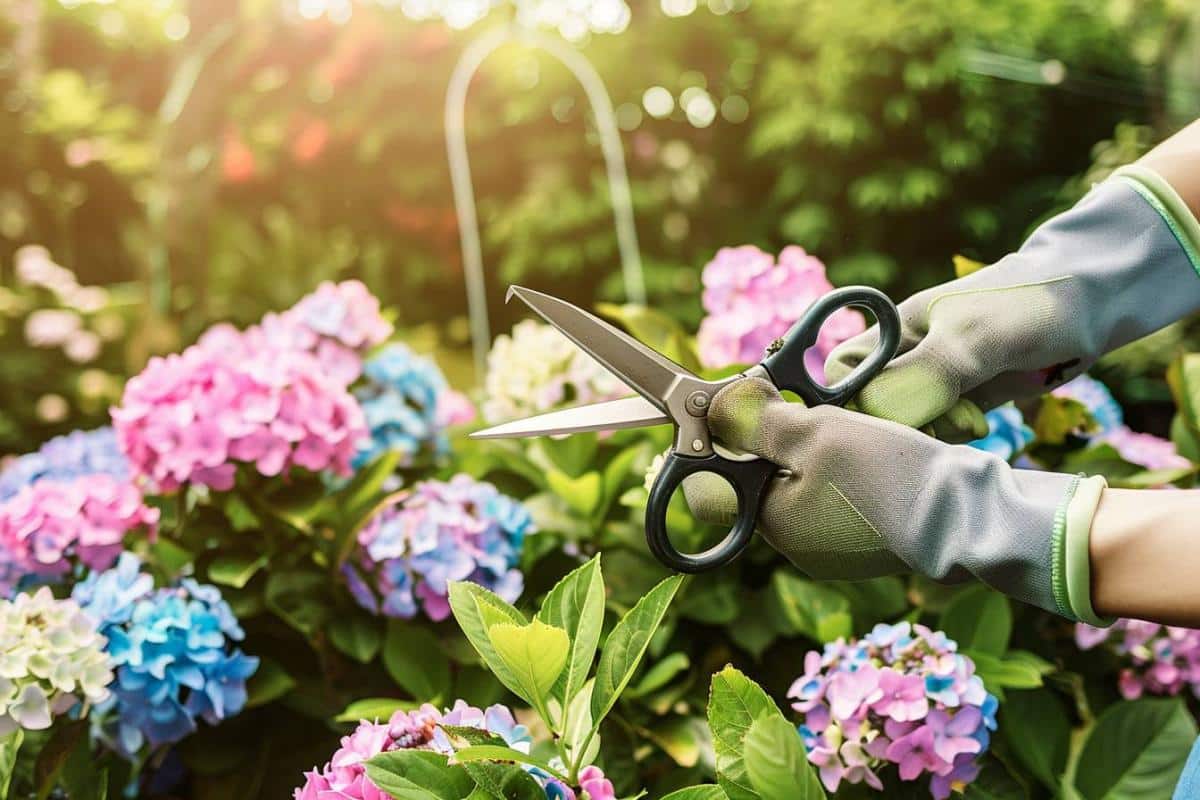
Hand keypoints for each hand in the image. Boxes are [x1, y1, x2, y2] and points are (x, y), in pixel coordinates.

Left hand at [685, 378, 1105, 621]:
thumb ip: (759, 421)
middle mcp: (801, 546)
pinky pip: (852, 491)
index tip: (756, 404)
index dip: (735, 437)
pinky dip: (861, 463)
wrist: (972, 515)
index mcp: (774, 526)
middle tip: (821, 408)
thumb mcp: (816, 433)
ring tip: (860, 426)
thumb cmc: (890, 476)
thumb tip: (712, 411)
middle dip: (790, 435)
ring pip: (815, 478)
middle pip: (772, 475)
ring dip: (829, 444)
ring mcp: (840, 546)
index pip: (725, 481)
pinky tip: (886, 446)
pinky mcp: (876, 540)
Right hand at [825, 170, 1199, 439]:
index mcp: (892, 333)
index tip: (891, 419)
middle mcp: (905, 358)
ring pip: (905, 427)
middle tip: (948, 423)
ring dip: (933, 435)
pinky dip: (954, 439)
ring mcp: (935, 383)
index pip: (839, 378)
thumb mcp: (974, 339)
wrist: (1095, 302)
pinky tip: (982, 427)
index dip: (852, 403)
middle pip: (869, 410)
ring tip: (972, 422)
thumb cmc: (1030, 304)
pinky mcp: (965, 403)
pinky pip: (939, 433)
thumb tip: (875, 417)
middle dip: (900, 426)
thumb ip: (925, 376)